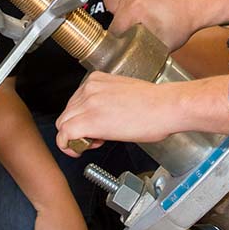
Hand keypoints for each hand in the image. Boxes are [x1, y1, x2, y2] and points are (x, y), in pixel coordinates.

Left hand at [57, 72, 211, 152]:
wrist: (165, 106)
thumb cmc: (155, 103)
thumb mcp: (124, 93)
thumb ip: (106, 100)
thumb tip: (101, 115)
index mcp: (96, 79)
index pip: (74, 101)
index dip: (81, 117)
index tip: (93, 126)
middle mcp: (89, 88)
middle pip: (67, 113)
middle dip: (77, 128)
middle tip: (95, 137)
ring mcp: (87, 103)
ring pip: (63, 124)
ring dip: (74, 137)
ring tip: (95, 143)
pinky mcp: (89, 120)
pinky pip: (64, 135)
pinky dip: (67, 146)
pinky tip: (80, 150)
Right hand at [110, 0, 200, 49]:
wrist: (193, 7)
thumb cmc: (181, 25)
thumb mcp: (160, 46)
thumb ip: (139, 51)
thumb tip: (126, 60)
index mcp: (135, 8)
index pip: (116, 27)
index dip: (120, 38)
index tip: (125, 41)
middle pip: (119, 15)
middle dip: (126, 25)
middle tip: (139, 29)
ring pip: (123, 4)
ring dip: (130, 12)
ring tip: (145, 17)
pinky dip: (135, 0)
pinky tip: (146, 6)